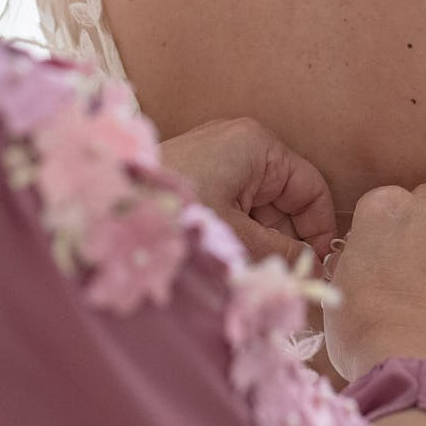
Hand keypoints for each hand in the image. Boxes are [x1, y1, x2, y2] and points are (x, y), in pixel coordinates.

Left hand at [157, 117, 336, 266]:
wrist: (105, 205)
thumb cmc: (175, 212)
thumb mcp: (236, 236)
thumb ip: (280, 254)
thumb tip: (314, 274)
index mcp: (259, 146)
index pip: (312, 189)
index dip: (320, 232)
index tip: (316, 270)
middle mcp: (241, 144)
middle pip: (286, 201)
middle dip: (285, 242)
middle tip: (279, 281)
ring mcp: (216, 158)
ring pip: (258, 208)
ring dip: (259, 243)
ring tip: (248, 275)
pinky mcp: (196, 174)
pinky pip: (232, 206)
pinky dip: (235, 235)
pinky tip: (225, 262)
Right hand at [323, 184, 425, 382]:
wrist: (416, 365)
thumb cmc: (365, 331)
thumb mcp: (339, 290)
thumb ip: (354, 262)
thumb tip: (360, 261)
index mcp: (384, 208)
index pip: (383, 203)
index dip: (381, 231)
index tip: (379, 255)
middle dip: (423, 226)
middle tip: (414, 266)